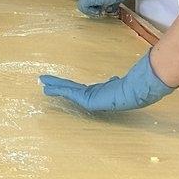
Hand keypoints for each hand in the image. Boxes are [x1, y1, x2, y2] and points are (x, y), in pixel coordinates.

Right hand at [39, 51, 175, 112]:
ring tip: (43, 85)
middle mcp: (93, 97)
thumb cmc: (131, 86)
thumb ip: (114, 81)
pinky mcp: (87, 100)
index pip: (81, 90)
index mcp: (100, 93)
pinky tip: (50, 87)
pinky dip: (60, 90)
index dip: (70, 87)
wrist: (135, 92)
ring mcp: (89, 99)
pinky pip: (71, 93)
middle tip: (44, 84)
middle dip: (58, 87)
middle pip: (72, 91)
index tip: (63, 86)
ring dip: (56, 88)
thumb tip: (112, 79)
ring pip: (69, 92)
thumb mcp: (119, 83)